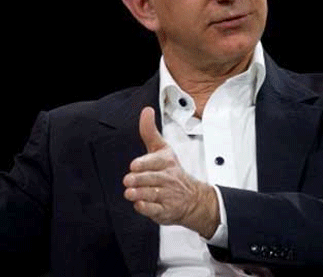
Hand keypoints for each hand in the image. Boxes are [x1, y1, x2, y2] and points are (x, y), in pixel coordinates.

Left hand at [123, 107, 218, 238]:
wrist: (193, 199)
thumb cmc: (173, 172)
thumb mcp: (162, 150)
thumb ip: (150, 132)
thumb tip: (146, 111)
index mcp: (166, 162)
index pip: (156, 161)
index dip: (145, 163)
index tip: (135, 165)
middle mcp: (167, 179)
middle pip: (152, 178)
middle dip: (139, 179)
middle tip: (128, 180)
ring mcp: (167, 195)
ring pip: (152, 194)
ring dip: (140, 193)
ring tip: (130, 192)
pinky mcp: (165, 210)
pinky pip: (155, 210)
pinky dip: (147, 208)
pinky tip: (139, 204)